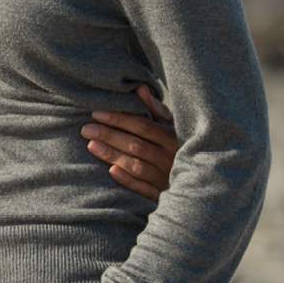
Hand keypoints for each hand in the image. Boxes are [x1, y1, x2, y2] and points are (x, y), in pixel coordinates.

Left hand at [82, 84, 176, 201]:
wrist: (197, 178)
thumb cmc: (174, 144)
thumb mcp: (169, 125)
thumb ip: (154, 108)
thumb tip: (139, 87)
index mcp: (173, 137)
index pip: (143, 126)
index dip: (119, 119)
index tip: (96, 113)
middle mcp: (171, 158)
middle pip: (137, 146)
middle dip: (110, 136)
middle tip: (86, 129)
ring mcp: (167, 178)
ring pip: (137, 166)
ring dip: (113, 156)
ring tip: (91, 145)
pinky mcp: (162, 195)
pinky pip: (144, 190)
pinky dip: (128, 181)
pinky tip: (111, 172)